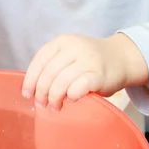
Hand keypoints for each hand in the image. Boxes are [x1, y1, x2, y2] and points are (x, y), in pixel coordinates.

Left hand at [22, 33, 148, 109]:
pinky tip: (71, 100)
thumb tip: (31, 89)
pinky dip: (71, 96)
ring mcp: (88, 59)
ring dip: (55, 98)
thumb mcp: (69, 54)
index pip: (39, 60)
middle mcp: (74, 47)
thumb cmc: (90, 61)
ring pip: (61, 82)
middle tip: (41, 105)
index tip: (27, 94)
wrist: (121, 57)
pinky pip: (78, 87)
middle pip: (49, 73)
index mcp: (62, 41)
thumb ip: (53, 65)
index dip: (30, 79)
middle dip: (42, 93)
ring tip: (55, 107)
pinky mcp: (100, 74)